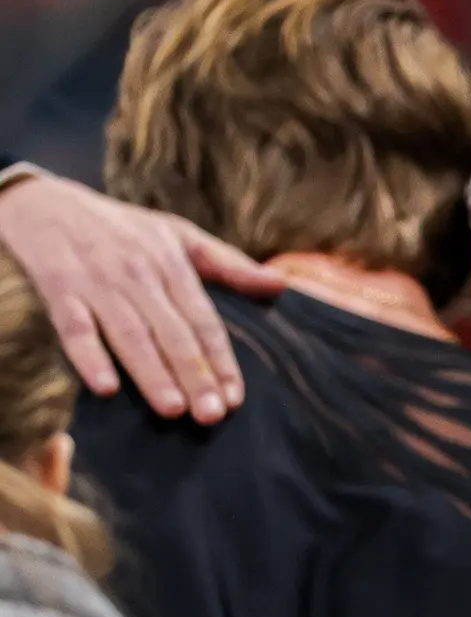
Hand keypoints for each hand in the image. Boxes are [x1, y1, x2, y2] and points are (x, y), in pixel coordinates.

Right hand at [0, 173, 283, 422]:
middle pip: (172, 333)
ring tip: (173, 409)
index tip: (234, 398)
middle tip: (211, 416)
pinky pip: (74, 327)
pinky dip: (89, 356)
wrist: (44, 201)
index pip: (204, 321)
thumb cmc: (122, 228)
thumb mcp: (178, 236)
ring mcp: (97, 283)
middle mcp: (138, 275)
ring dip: (152, 373)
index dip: (220, 361)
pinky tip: (105, 387)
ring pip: (130, 334)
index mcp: (171, 265)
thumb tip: (281, 284)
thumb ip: (229, 265)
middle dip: (194, 375)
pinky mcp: (58, 288)